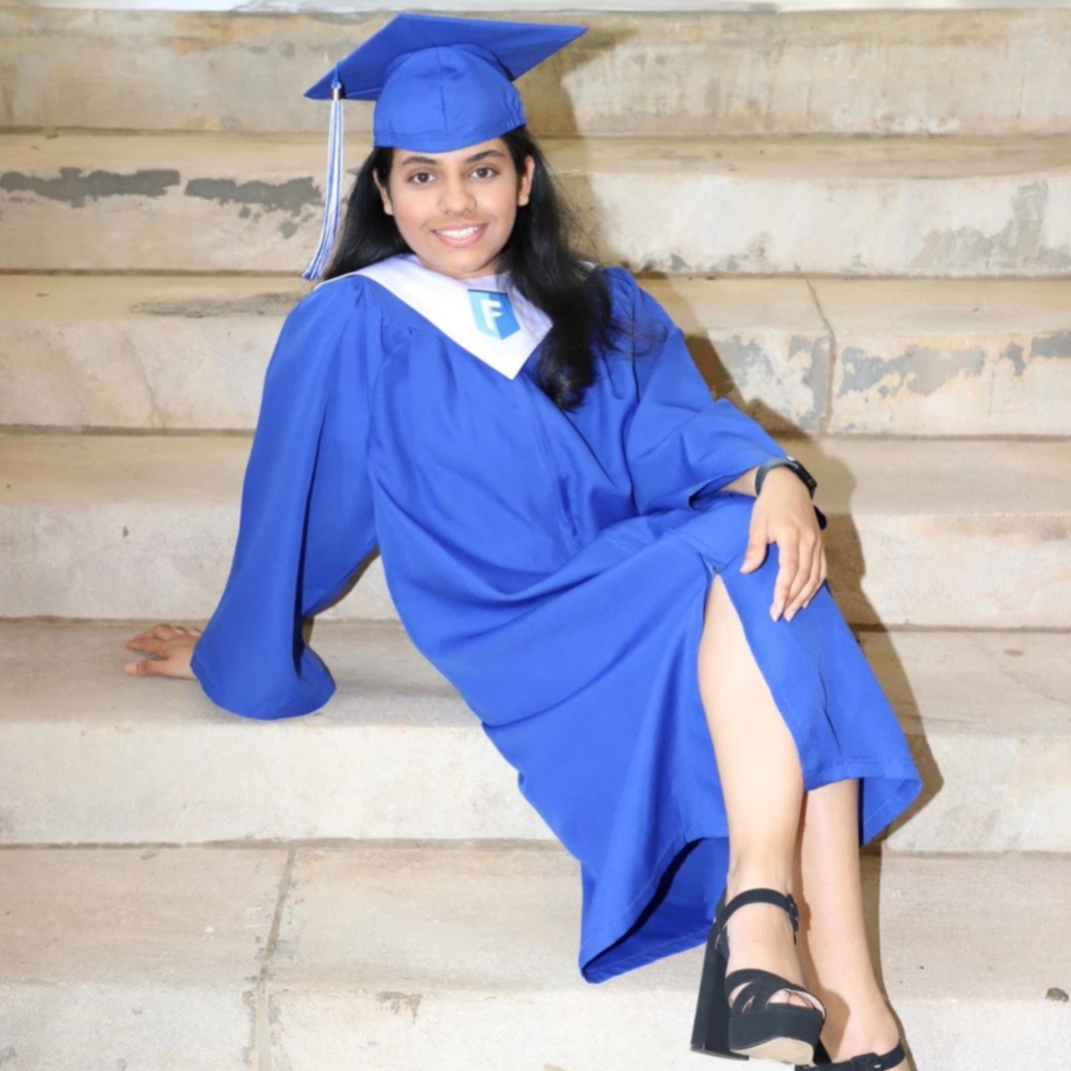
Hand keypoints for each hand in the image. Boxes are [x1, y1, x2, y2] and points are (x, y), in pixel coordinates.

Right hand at [124, 623, 201, 679]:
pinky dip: (184, 631)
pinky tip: (186, 632)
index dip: (137, 643)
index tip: (128, 643)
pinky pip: (191, 631)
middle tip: (142, 637)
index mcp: (167, 646)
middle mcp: (177, 638)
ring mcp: (190, 637)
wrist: (216, 659)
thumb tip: (128, 667)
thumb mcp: (167, 669)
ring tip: (161, 632)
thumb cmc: (192, 665)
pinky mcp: (202, 638)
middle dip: (149, 633)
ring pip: (174, 629)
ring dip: (165, 630)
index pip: (148, 643)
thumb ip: (149, 667)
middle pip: (159, 631)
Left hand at [739, 467, 826, 621]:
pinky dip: (816, 586)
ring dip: (804, 596)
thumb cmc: (770, 505)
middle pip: (804, 576)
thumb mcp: (757, 523)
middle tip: (780, 615)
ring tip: (792, 612)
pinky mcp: (821, 544)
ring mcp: (817, 543)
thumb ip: (754, 548)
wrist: (789, 486)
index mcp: (791, 535)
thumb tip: (747, 570)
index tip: (776, 606)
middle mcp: (808, 541)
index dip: (784, 589)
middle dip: (792, 598)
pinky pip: (822, 570)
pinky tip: (806, 598)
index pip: (790, 568)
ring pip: (815, 576)